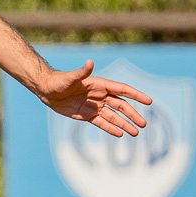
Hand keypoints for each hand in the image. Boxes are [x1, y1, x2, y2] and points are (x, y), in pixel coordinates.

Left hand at [34, 60, 151, 138]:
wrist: (47, 90)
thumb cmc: (58, 81)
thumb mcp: (70, 78)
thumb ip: (81, 72)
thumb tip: (90, 62)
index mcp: (100, 84)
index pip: (122, 90)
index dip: (136, 95)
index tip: (148, 101)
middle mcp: (100, 95)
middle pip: (121, 105)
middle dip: (133, 114)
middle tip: (144, 124)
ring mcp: (95, 106)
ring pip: (114, 116)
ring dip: (124, 124)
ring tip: (136, 133)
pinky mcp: (87, 115)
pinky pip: (102, 123)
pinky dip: (111, 128)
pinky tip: (120, 134)